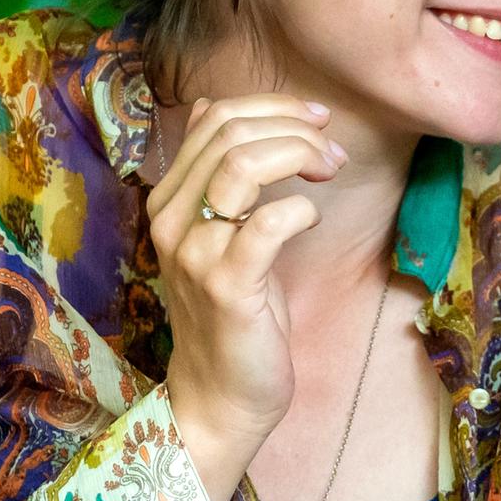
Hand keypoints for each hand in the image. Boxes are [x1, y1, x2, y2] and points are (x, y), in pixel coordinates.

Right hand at [146, 93, 344, 488]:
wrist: (221, 394)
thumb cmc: (235, 311)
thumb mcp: (220, 230)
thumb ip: (212, 171)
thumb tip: (207, 106)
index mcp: (169, 199)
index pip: (215, 117)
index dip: (274, 106)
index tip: (317, 122)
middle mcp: (171, 220)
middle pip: (231, 132)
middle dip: (295, 127)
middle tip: (332, 152)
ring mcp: (195, 253)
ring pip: (243, 164)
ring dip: (300, 155)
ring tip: (329, 171)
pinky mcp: (228, 286)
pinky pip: (268, 221)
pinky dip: (301, 208)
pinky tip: (313, 218)